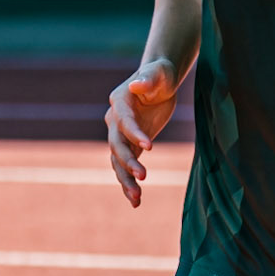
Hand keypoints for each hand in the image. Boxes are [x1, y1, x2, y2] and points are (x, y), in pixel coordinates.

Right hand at [106, 58, 178, 205]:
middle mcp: (115, 120)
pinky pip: (127, 167)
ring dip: (126, 179)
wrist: (159, 84)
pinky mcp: (131, 146)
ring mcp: (121, 135)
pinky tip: (136, 202)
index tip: (150, 146)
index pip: (124, 120)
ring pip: (118, 161)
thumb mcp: (158, 73)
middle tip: (143, 176)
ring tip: (136, 198)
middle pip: (117, 144)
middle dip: (128, 161)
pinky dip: (129, 183)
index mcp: (119, 101)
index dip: (134, 133)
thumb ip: (148, 77)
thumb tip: (137, 83)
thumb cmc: (160, 75)